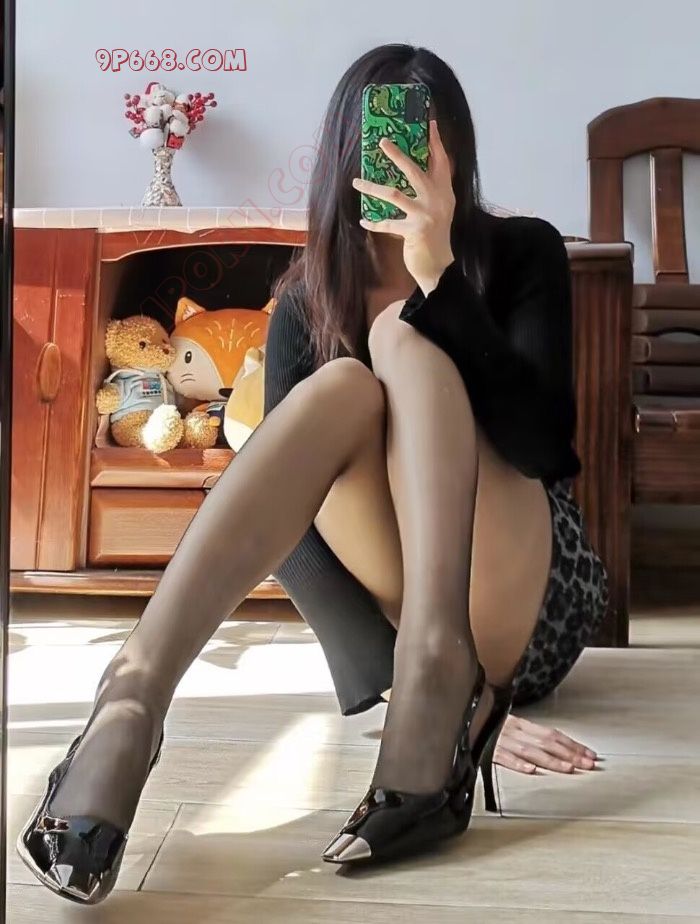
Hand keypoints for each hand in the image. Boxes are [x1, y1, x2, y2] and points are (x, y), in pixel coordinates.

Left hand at [352, 118, 455, 295]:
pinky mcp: (414, 231)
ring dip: (372, 188)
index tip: (429, 123)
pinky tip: (363, 220)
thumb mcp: (439, 209)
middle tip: (382, 142)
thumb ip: (431, 191)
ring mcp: (425, 214)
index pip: (442, 161)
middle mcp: (437, 200)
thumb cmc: (434, 236)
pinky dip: (374, 222)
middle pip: (414, 171)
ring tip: (357, 182)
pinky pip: (388, 223)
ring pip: (394, 194)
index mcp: (444, 192)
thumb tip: (414, 171)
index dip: (436, 142)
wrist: (439, 265)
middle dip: (397, 155)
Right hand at [494, 714, 598, 773]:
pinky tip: (530, 769)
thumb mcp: (510, 725)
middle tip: (588, 764)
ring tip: (567, 768)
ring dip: (551, 760)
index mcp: (521, 724)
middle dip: (570, 754)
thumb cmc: (487, 723)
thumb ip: (528, 735)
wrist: (462, 716)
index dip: (572, 744)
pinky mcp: (488, 751)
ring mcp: (502, 741)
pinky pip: (505, 757)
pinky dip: (518, 763)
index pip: (552, 734)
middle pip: (547, 743)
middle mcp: (515, 731)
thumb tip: (556, 745)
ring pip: (531, 751)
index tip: (589, 754)